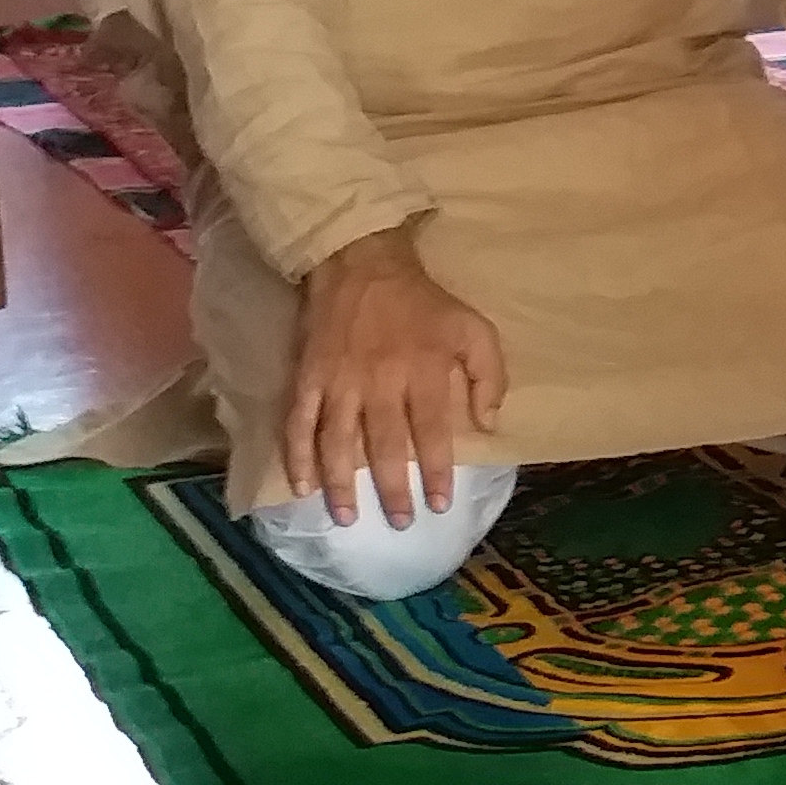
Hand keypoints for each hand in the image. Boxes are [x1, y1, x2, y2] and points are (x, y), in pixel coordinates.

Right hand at [283, 223, 508, 529]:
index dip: (435, 472)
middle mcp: (380, 382)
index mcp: (424, 371)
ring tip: (347, 517)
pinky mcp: (308, 377)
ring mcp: (339, 382)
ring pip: (337, 443)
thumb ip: (489, 375)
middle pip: (384, 446)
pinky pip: (298, 424)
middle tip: (399, 522)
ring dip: (340, 485)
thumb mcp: (473, 327)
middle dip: (391, 489)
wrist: (361, 262)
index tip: (438, 504)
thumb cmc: (423, 301)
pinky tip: (301, 487)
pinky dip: (297, 458)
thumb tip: (487, 424)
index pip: (431, 432)